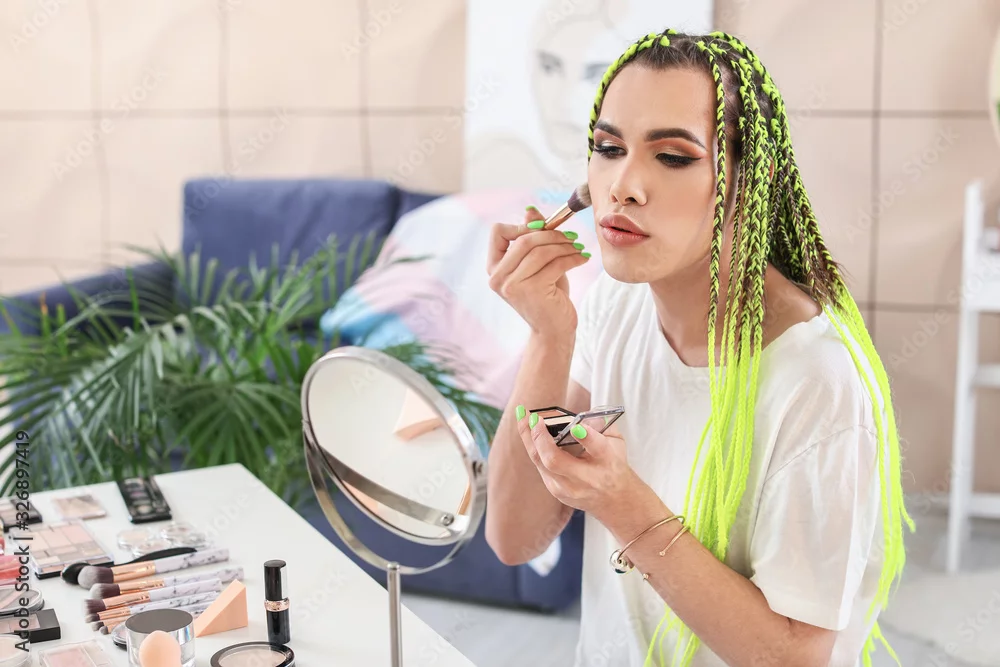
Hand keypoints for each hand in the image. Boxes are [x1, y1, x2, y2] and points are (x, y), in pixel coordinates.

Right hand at [487, 207, 590, 338]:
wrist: (553, 331)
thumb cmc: (546, 296)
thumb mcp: (538, 264)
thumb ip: (532, 238)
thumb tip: (529, 210)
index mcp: (494, 268)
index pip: (498, 232)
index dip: (521, 226)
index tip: (543, 229)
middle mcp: (498, 277)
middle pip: (524, 239)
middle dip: (551, 234)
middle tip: (571, 237)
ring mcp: (512, 285)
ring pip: (542, 251)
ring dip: (565, 246)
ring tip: (579, 249)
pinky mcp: (531, 291)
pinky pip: (556, 263)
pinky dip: (573, 258)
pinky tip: (582, 258)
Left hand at [513, 404, 642, 518]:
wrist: (615, 501)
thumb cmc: (614, 466)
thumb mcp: (617, 443)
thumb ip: (602, 425)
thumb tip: (581, 414)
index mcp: (607, 462)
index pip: (597, 449)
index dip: (587, 437)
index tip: (576, 426)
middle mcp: (586, 478)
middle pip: (555, 460)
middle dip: (541, 437)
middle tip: (535, 418)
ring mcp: (568, 488)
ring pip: (541, 463)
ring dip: (528, 438)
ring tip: (522, 416)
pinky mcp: (556, 491)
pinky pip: (539, 464)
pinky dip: (532, 445)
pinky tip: (526, 429)